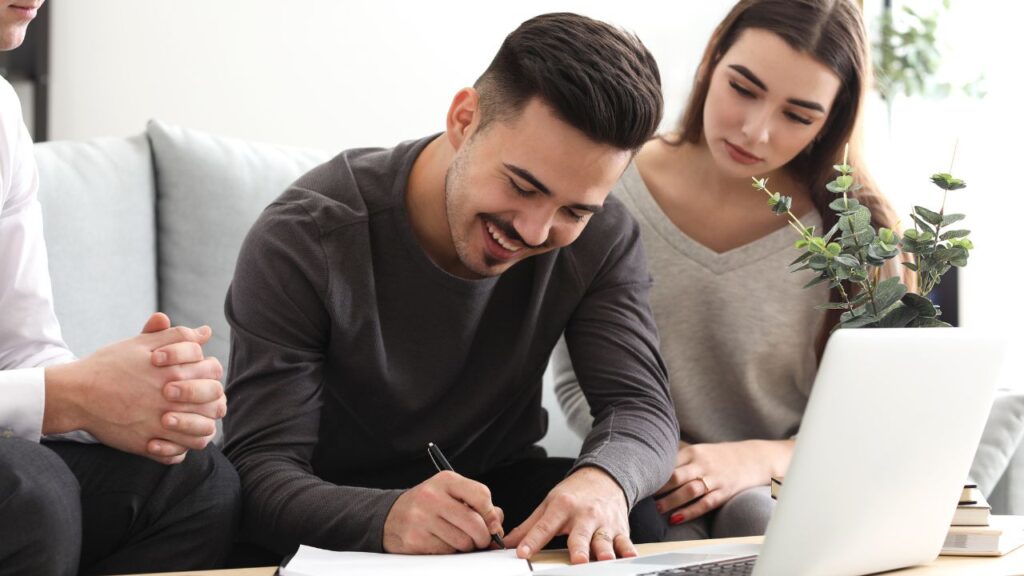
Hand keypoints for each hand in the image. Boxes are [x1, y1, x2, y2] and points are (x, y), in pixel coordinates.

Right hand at [43, 313, 224, 463]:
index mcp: (173, 371)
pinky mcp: (145, 444)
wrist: (76, 393)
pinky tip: (172, 439)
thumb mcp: (141, 343)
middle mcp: (170, 399)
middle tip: (198, 400)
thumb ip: (176, 336)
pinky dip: (180, 449)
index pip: (213, 370)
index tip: (196, 373)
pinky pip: (177, 454)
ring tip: (190, 421)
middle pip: (215, 403)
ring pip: (202, 432)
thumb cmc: (110, 365)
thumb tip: (205, 332)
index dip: (209, 371)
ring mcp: (159, 424)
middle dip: (212, 399)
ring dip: (202, 426)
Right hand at [383, 470, 504, 553]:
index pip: (481, 495)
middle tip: (482, 540)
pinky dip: (450, 551)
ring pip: (462, 541)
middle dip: (484, 536)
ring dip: (467, 546)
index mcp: (445, 480)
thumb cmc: (428, 505)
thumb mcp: (450, 493)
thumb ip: (476, 503)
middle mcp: (432, 496)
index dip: (492, 514)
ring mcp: (421, 518)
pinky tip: (443, 542)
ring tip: (459, 540)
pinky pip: (446, 552)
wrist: (391, 516)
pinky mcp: (415, 539)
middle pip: (474, 523)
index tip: (494, 524)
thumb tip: (497, 521)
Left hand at [505, 467, 635, 563]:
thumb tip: (508, 543)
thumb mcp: (549, 504)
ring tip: (604, 559)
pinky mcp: (620, 529)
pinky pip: (625, 541)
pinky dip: (628, 549)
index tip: (522, 553)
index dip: (533, 541)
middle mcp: (584, 515)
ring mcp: (603, 523)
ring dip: (604, 551)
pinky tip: (629, 556)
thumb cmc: (575, 494)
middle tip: (577, 560)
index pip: (544, 527)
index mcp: (562, 507)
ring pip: (604, 540)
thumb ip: (530, 526)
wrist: (605, 477)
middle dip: (579, 548)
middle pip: (580, 535)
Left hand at [654, 440, 792, 524]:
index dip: (653, 472)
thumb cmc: (720, 456)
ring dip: (672, 501)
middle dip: (659, 488)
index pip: (668, 462)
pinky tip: (676, 518)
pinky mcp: (724, 492)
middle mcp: (703, 464)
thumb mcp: (700, 450)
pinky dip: (690, 512)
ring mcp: (714, 479)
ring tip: (658, 509)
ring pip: (690, 491)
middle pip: (677, 476)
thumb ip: (679, 457)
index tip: (639, 480)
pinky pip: (705, 504)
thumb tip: (651, 462)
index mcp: (694, 452)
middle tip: (643, 496)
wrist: (755, 458)